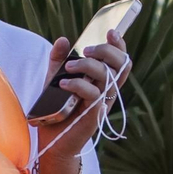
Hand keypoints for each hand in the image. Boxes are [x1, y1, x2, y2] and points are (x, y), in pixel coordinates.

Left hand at [36, 29, 132, 163]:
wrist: (52, 141)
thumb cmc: (56, 110)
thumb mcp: (54, 79)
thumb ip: (59, 60)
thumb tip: (63, 40)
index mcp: (101, 81)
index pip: (119, 61)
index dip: (120, 45)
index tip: (111, 31)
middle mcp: (106, 91)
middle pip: (121, 65)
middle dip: (107, 51)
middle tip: (87, 49)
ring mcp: (102, 103)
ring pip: (107, 76)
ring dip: (88, 65)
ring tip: (69, 67)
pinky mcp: (94, 115)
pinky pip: (93, 93)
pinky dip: (78, 84)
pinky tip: (63, 83)